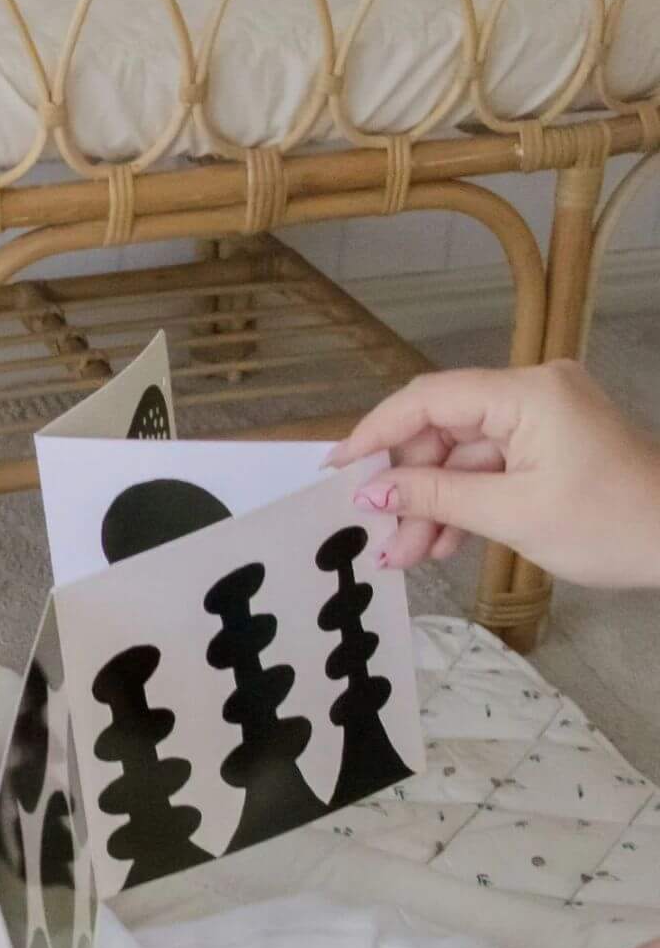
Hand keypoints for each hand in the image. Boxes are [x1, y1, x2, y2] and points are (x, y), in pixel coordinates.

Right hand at [326, 361, 659, 585]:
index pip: (429, 398)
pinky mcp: (546, 443)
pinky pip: (487, 468)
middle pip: (441, 429)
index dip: (376, 432)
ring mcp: (540, 417)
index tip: (337, 470)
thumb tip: (370, 491)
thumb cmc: (610, 524)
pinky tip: (442, 544)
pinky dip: (462, 503)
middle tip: (380, 537)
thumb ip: (435, 496)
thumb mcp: (511, 514)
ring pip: (460, 456)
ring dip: (430, 504)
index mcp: (528, 393)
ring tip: (408, 555)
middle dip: (406, 486)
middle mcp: (532, 391)